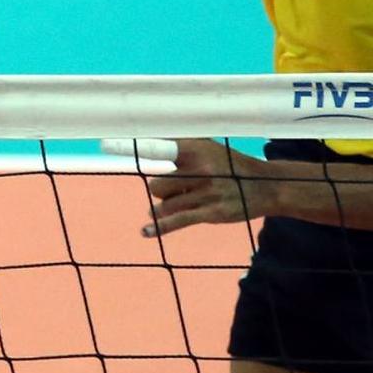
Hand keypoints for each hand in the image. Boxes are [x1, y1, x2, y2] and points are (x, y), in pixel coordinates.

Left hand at [142, 137, 265, 236]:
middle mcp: (201, 169)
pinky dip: (160, 227)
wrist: (266, 187)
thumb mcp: (208, 149)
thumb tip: (147, 140)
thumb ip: (180, 146)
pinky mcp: (212, 212)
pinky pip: (178, 220)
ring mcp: (207, 192)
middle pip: (157, 185)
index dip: (135, 147)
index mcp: (196, 149)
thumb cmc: (229, 166)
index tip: (106, 144)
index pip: (160, 148)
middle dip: (161, 190)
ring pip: (165, 204)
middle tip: (179, 188)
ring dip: (165, 208)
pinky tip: (145, 231)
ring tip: (181, 202)